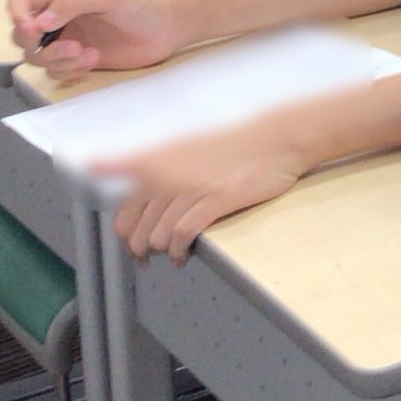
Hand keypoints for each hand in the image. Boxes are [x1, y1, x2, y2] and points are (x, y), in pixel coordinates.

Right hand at [7, 0, 185, 77]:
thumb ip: (71, 3)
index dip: (17, 16)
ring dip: (58, 60)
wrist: (165, 29)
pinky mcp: (76, 60)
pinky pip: (56, 72)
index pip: (20, 3)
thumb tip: (40, 23)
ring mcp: (65, 40)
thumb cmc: (138, 5)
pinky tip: (93, 60)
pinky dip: (69, 70)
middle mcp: (56, 17)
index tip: (32, 30)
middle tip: (71, 46)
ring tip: (87, 54)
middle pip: (21, 36)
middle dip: (39, 45)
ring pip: (37, 58)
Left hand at [100, 120, 307, 263]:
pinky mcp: (214, 199)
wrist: (276, 141)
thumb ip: (167, 169)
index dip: (124, 230)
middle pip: (138, 224)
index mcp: (161, 161)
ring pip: (158, 232)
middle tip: (145, 259)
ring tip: (169, 257)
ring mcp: (191, 188)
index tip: (129, 242)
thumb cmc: (238, 147)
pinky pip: (184, 232)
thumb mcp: (192, 151)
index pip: (126, 204)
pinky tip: (181, 256)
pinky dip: (178, 250)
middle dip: (139, 248)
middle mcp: (170, 174)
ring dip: (160, 251)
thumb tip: (150, 196)